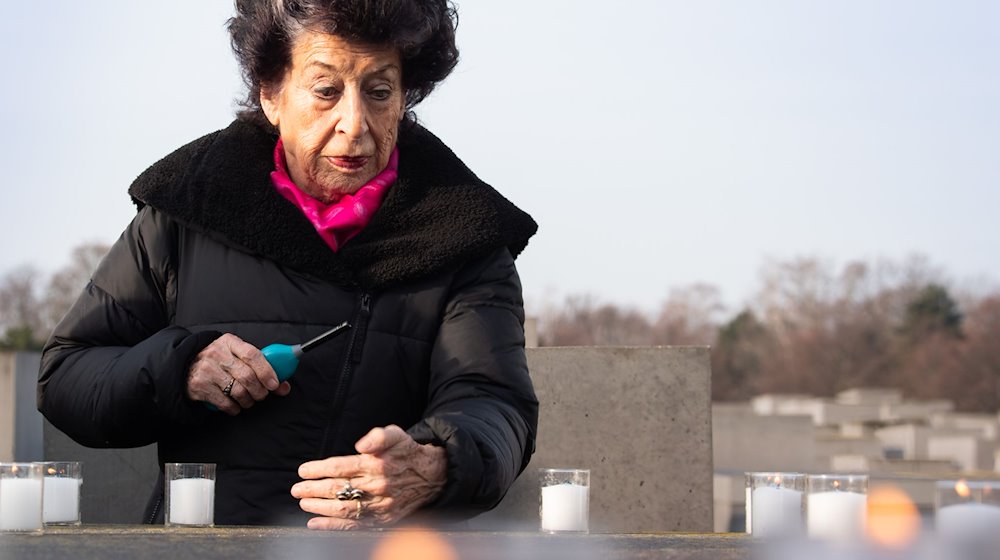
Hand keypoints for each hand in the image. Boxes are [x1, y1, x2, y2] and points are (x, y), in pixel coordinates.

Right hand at [186, 333, 289, 414]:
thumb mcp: (237, 355)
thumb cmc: (220, 360)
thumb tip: (283, 386)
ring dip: (249, 401)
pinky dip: (235, 408)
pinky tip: (236, 405)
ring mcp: (207, 370)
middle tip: (262, 394)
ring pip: (238, 391)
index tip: (275, 384)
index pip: (252, 354)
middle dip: (260, 391)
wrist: (186, 366)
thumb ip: (260, 367)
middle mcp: (217, 354)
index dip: (267, 371)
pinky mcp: (200, 386)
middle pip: (247, 376)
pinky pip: (225, 403)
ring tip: (249, 400)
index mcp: (230, 342)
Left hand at [291, 425, 447, 529]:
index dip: (319, 470)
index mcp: (376, 464)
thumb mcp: (396, 434)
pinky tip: (315, 523)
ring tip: (303, 503)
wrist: (432, 476)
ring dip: (319, 508)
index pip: (341, 467)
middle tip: (296, 489)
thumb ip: (377, 436)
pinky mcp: (382, 519)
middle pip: (338, 490)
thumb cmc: (407, 453)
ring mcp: (379, 505)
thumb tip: (361, 444)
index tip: (303, 470)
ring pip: (343, 509)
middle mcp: (377, 486)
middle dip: (313, 490)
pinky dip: (332, 526)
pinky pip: (354, 525)